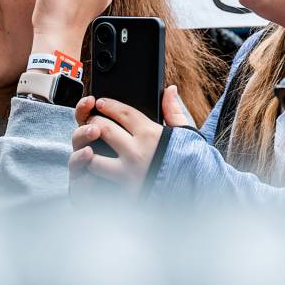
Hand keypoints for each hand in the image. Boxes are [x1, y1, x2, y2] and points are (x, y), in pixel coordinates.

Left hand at [68, 87, 193, 195]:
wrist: (196, 195)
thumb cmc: (190, 162)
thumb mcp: (185, 134)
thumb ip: (173, 111)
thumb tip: (171, 89)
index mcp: (151, 134)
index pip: (123, 112)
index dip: (108, 105)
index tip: (100, 103)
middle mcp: (136, 152)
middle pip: (103, 129)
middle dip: (93, 122)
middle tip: (90, 121)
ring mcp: (128, 173)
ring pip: (94, 157)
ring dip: (88, 151)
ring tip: (88, 147)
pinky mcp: (123, 191)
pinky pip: (99, 181)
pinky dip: (92, 175)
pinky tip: (91, 170)